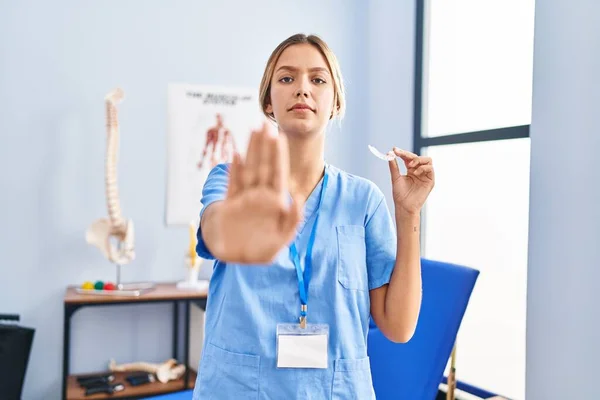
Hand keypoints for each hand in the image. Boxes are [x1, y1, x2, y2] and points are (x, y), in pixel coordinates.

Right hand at [214, 122, 303, 263]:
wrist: (233, 258)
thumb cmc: (259, 251)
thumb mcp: (282, 239)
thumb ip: (292, 221)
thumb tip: (295, 199)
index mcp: (275, 203)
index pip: (278, 174)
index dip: (278, 156)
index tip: (279, 137)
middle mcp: (260, 196)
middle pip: (263, 166)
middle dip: (265, 146)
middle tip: (265, 124)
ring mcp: (244, 198)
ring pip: (249, 169)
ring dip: (251, 150)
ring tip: (253, 131)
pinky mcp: (229, 204)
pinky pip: (233, 184)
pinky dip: (235, 171)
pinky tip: (236, 156)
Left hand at [388, 147, 434, 216]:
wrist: (404, 206)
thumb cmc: (400, 195)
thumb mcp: (395, 178)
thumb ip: (394, 166)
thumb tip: (389, 154)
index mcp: (411, 170)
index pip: (409, 158)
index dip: (402, 153)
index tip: (394, 150)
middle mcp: (419, 171)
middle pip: (418, 157)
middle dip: (408, 154)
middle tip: (400, 154)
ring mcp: (425, 175)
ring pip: (428, 160)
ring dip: (418, 159)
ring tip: (410, 165)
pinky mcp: (430, 181)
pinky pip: (430, 168)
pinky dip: (423, 167)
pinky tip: (415, 172)